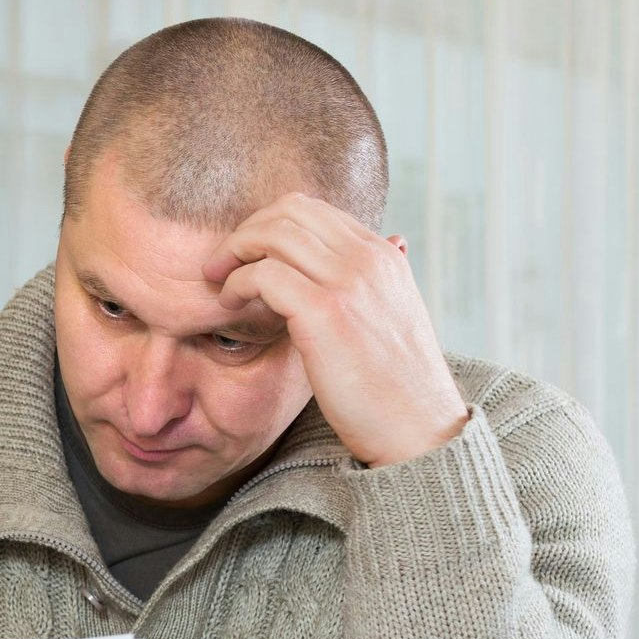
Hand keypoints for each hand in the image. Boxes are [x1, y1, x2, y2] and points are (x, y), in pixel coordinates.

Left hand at [203, 193, 468, 467]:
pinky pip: (263, 274)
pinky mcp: (325, 312)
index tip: (245, 255)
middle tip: (220, 264)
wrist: (418, 429)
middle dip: (245, 232)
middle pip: (288, 211)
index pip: (311, 209)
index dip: (266, 225)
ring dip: (233, 254)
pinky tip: (230, 305)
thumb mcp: (396, 315)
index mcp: (383, 255)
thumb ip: (379, 279)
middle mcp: (369, 259)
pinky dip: (236, 284)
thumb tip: (394, 240)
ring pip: (272, 234)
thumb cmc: (396, 383)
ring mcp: (349, 282)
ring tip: (219, 284)